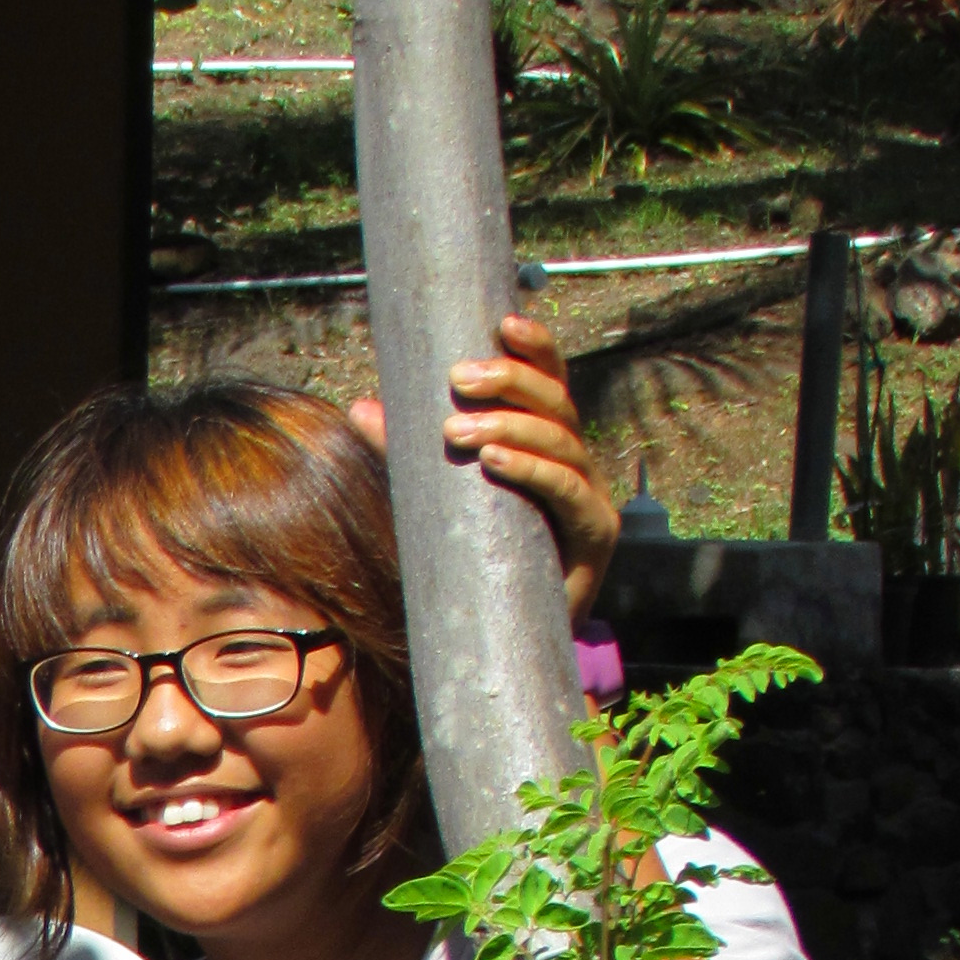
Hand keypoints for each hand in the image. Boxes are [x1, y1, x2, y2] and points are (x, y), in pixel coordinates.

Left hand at [349, 311, 618, 626]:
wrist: (502, 637)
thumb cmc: (472, 559)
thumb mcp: (434, 497)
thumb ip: (407, 455)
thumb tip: (363, 406)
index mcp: (548, 441)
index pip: (550, 379)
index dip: (535, 347)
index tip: (502, 322)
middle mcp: (576, 460)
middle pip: (556, 401)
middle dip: (508, 382)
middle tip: (456, 380)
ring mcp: (591, 495)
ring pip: (562, 441)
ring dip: (509, 427)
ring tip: (458, 432)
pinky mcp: (596, 533)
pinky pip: (567, 490)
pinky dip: (531, 469)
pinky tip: (494, 460)